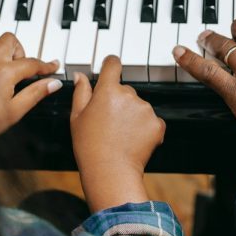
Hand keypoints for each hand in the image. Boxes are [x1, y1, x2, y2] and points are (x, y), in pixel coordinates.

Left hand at [0, 32, 62, 147]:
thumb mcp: (16, 111)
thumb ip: (36, 93)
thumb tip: (53, 84)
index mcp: (3, 72)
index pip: (32, 63)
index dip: (46, 66)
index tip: (53, 66)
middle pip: (12, 41)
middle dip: (21, 52)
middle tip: (23, 69)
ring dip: (1, 46)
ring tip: (5, 61)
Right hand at [70, 56, 165, 211]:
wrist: (111, 171)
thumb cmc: (90, 146)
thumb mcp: (77, 117)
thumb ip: (81, 92)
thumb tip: (81, 76)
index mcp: (108, 90)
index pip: (113, 64)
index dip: (111, 65)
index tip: (110, 68)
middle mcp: (130, 95)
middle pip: (126, 89)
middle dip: (119, 100)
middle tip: (108, 121)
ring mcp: (146, 109)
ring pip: (139, 105)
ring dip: (132, 115)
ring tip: (119, 134)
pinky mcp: (158, 124)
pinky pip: (151, 120)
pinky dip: (144, 128)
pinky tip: (132, 140)